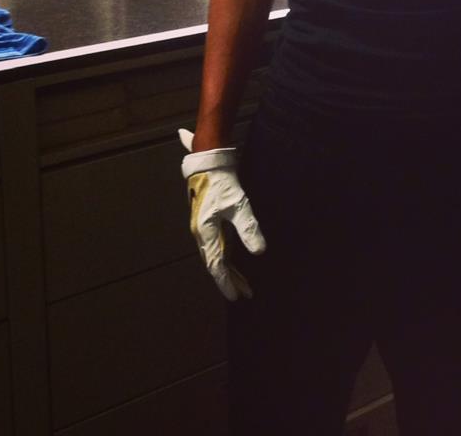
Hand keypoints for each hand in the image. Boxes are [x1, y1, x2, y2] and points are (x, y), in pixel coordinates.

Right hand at [178, 128, 264, 300]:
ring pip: (216, 255)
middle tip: (245, 294)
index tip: (236, 296)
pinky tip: (234, 262)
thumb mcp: (238, 205)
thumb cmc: (222, 182)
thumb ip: (248, 228)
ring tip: (242, 283)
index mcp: (205, 232)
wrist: (209, 163)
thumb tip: (259, 251)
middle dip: (230, 279)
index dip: (226, 281)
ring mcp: (203, 228)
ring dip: (229, 270)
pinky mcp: (208, 222)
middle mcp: (201, 234)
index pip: (216, 264)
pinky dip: (226, 257)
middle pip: (215, 263)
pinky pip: (217, 245)